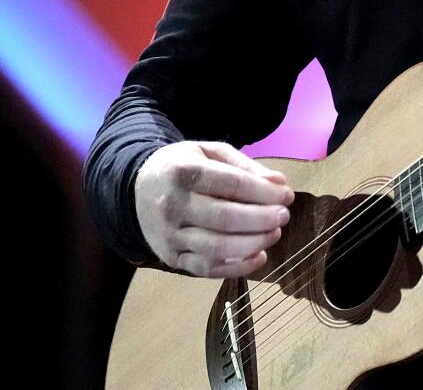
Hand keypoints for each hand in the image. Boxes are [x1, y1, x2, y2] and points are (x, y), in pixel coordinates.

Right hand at [135, 140, 293, 277]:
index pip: (232, 185)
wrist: (136, 189)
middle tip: (283, 216)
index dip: (264, 192)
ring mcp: (170, 236)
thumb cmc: (182, 166)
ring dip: (253, 244)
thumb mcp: (210, 152)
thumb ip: (245, 166)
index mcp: (185, 172)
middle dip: (262, 219)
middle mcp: (174, 205)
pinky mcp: (170, 258)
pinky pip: (207, 269)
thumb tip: (279, 183)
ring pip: (217, 248)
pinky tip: (259, 257)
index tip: (286, 195)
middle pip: (225, 219)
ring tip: (274, 234)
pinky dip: (237, 268)